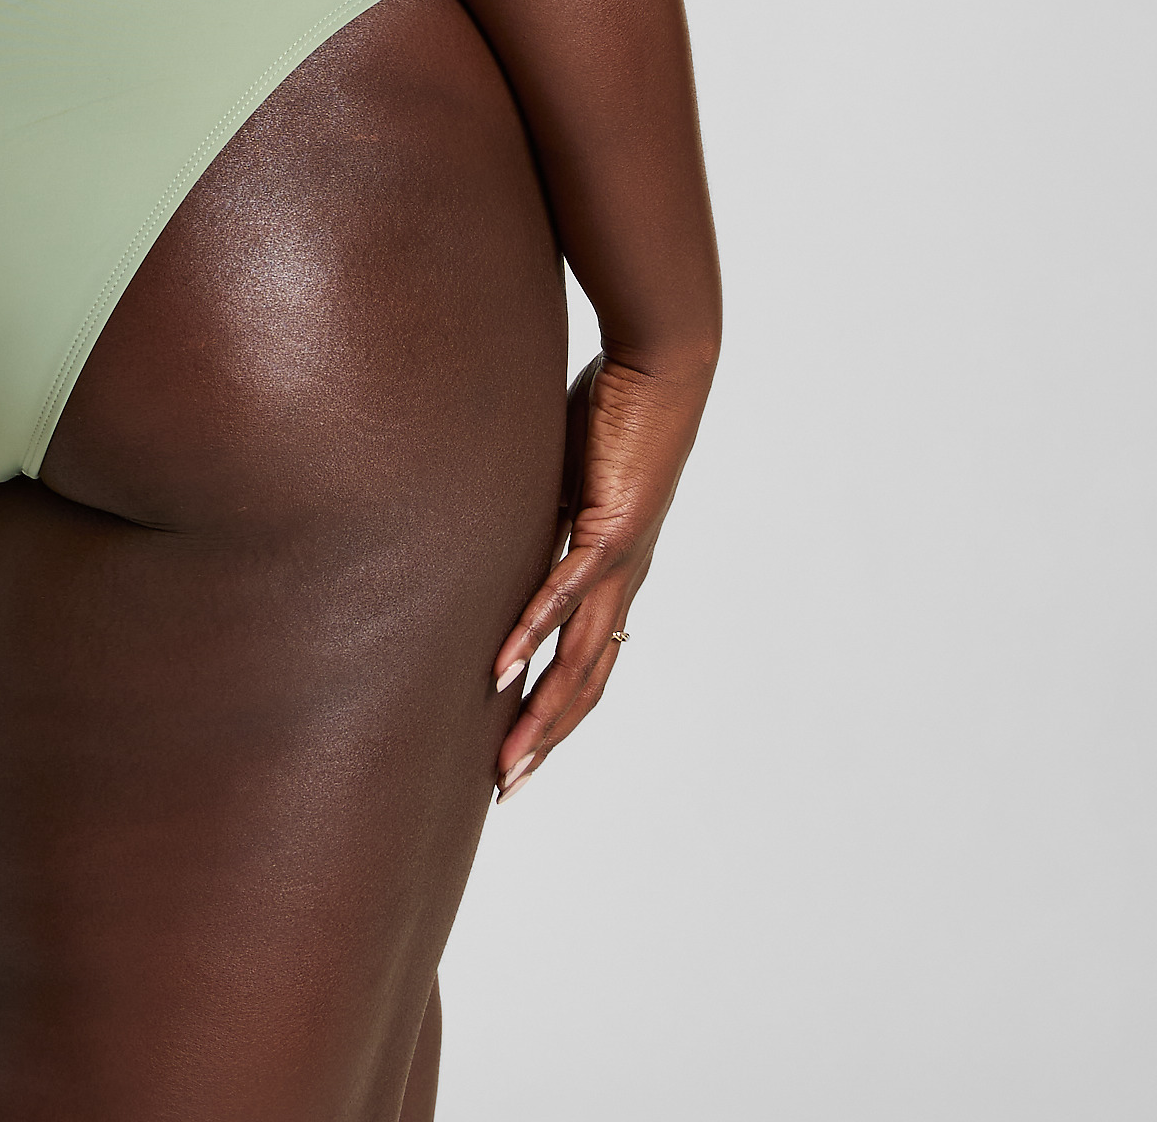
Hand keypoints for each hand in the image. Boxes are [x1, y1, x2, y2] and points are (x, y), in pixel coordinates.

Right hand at [490, 351, 709, 798]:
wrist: (663, 368)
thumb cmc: (615, 409)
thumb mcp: (563, 473)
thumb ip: (539, 510)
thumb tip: (493, 522)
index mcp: (613, 572)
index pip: (584, 659)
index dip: (555, 711)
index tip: (517, 750)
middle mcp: (623, 580)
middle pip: (587, 682)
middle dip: (547, 739)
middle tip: (507, 788)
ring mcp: (621, 561)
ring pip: (581, 658)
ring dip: (543, 714)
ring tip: (507, 758)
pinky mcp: (611, 528)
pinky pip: (566, 592)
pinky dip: (534, 633)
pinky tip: (504, 666)